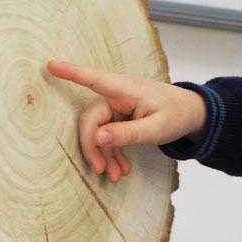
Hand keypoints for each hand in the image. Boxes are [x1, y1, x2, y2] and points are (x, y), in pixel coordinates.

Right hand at [47, 61, 206, 182]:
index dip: (70, 72)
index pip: (93, 79)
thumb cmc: (176, 114)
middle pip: (91, 121)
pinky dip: (112, 153)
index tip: (49, 65)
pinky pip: (107, 136)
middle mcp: (117, 95)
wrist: (191, 113)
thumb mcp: (156, 129)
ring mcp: (117, 106)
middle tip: (100, 170)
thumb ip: (128, 134)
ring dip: (104, 155)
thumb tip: (97, 138)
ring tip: (116, 176)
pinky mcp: (119, 117)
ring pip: (98, 132)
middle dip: (93, 147)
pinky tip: (121, 168)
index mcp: (125, 90)